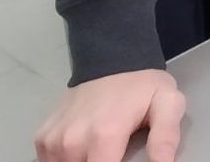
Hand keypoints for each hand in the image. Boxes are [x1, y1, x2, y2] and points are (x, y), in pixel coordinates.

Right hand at [35, 68, 184, 161]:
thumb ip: (165, 138)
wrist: (111, 58)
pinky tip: (82, 150)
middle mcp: (72, 141)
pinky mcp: (41, 138)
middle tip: (115, 151)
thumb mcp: (168, 104)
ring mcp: (53, 140)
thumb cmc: (142, 85)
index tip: (125, 160)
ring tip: (100, 150)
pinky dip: (65, 160)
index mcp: (104, 136)